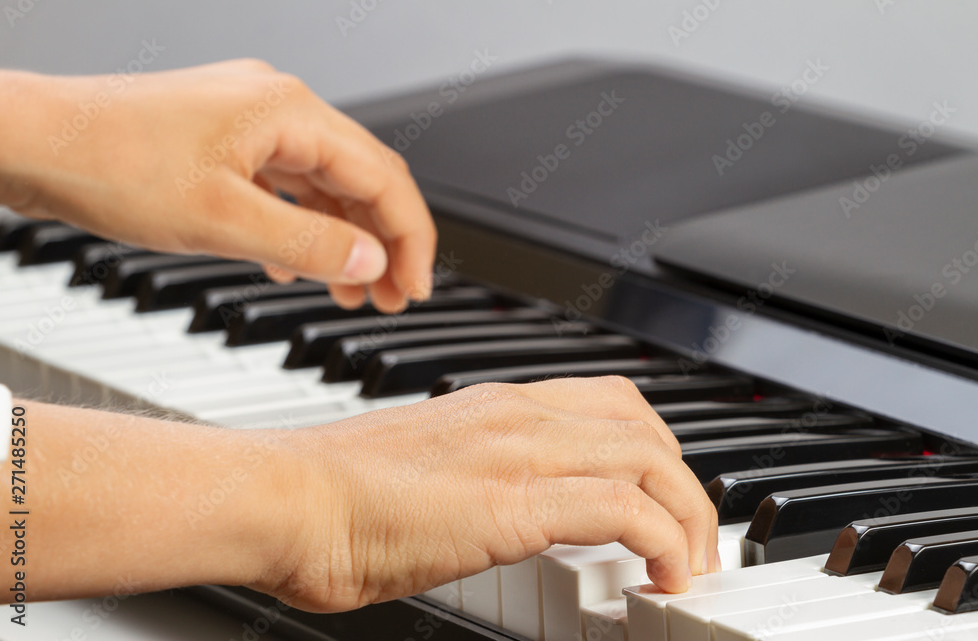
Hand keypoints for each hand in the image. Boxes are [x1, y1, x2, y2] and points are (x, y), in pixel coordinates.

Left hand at [0, 61, 435, 311]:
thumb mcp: (223, 219)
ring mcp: (248, 122)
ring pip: (322, 185)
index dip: (410, 239)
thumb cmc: (107, 163)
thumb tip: (370, 261)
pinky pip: (283, 185)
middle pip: (360, 179)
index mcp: (290, 112)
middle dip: (383, 242)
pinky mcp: (222, 141)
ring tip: (353, 291)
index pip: (384, 178)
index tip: (416, 288)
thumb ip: (310, 242)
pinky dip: (300, 227)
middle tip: (392, 297)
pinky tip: (294, 264)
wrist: (27, 142)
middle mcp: (277, 107)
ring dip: (343, 239)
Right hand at [260, 377, 719, 611]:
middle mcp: (517, 414)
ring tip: (689, 563)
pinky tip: (662, 576)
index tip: (664, 495)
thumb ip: (477, 479)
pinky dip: (662, 540)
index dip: (653, 448)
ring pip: (648, 458)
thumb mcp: (426, 471)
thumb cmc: (334, 493)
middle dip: (684, 481)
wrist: (285, 498)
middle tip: (691, 536)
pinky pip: (623, 509)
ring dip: (687, 513)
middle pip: (643, 425)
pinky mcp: (513, 501)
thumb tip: (505, 516)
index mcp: (497, 404)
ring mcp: (518, 450)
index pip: (607, 402)